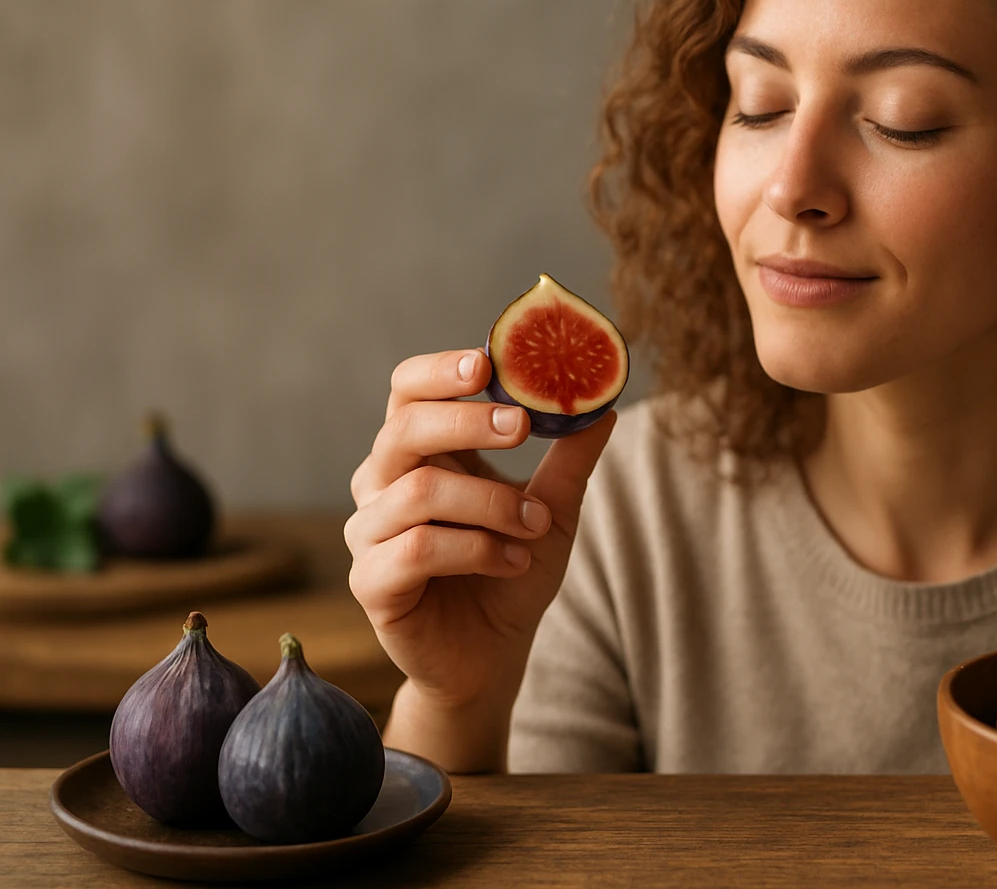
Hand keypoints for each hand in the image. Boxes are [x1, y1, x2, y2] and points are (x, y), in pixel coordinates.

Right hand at [345, 348, 615, 708]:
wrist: (493, 654)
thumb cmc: (512, 571)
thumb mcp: (553, 508)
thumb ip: (570, 456)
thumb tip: (606, 402)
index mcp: (419, 453)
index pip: (407, 391)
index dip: (439, 371)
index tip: (487, 362)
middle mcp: (382, 484)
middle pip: (405, 428)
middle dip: (468, 422)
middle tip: (522, 426)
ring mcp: (369, 533)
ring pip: (420, 493)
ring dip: (491, 504)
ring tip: (535, 526)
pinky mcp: (372, 582)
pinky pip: (418, 549)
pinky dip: (476, 549)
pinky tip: (513, 562)